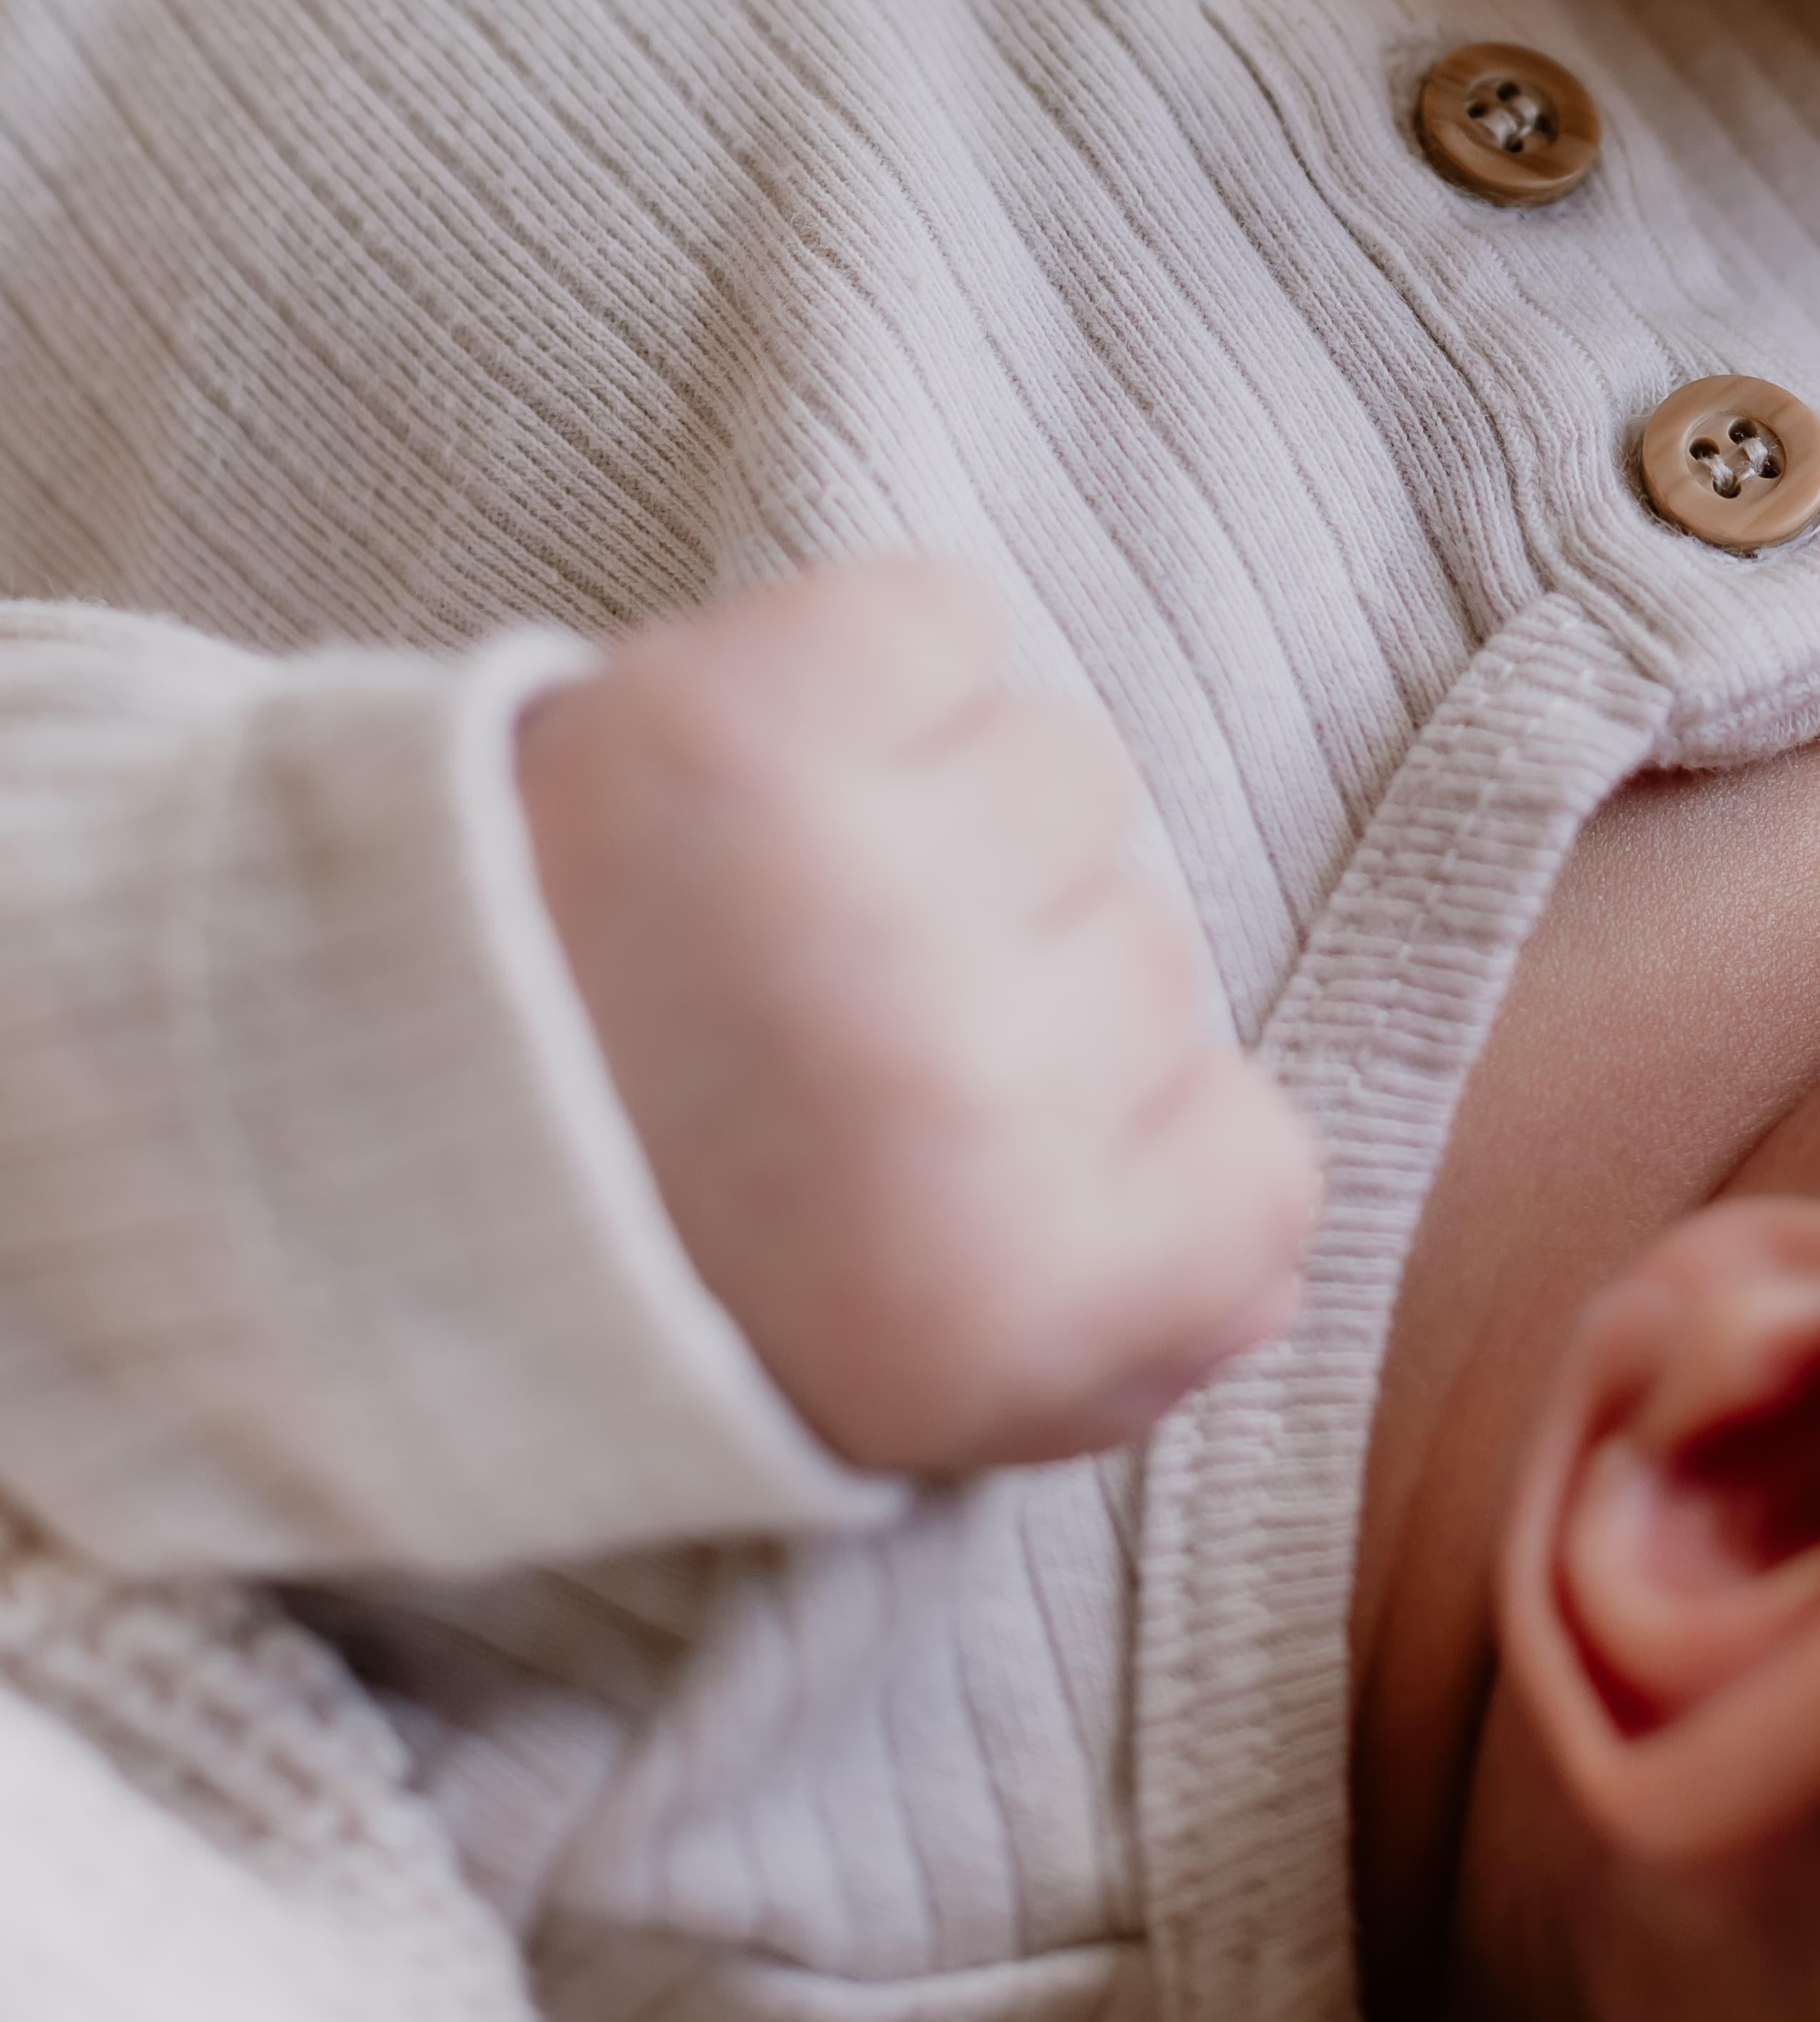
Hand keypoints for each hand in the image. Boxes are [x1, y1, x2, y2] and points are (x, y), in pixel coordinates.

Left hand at [515, 567, 1320, 1476]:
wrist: (342, 1098)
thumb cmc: (646, 1235)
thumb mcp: (892, 1392)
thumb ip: (1123, 1339)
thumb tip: (1275, 1254)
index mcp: (1000, 1304)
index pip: (1258, 1171)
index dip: (1127, 1161)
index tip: (965, 1174)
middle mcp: (954, 1094)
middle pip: (1158, 963)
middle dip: (1017, 983)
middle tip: (826, 1039)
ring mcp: (859, 878)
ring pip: (1070, 781)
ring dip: (944, 817)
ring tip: (778, 902)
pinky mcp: (768, 694)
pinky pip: (950, 629)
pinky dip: (881, 671)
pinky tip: (771, 779)